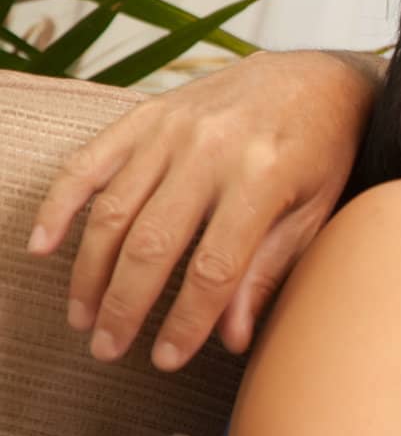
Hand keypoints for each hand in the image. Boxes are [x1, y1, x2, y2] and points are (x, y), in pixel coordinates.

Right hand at [28, 50, 380, 370]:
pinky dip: (60, 205)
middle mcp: (213, 149)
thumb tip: (229, 338)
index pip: (214, 267)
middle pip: (153, 244)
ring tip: (83, 317)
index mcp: (264, 176)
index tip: (165, 359)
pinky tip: (43, 247)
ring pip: (113, 210)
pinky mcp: (148, 114)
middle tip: (108, 348)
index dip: (186, 320)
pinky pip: (90, 161)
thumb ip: (269, 271)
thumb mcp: (315, 212)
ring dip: (90, 271)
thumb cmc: (322, 152)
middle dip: (125, 306)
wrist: (318, 76)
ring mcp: (174, 128)